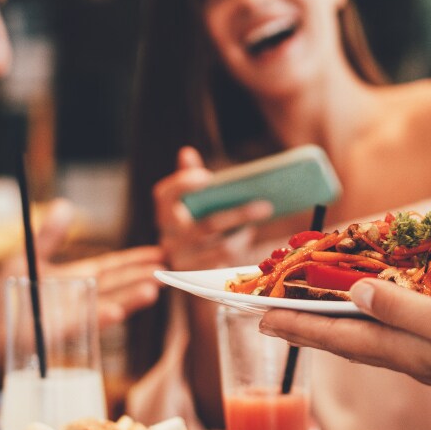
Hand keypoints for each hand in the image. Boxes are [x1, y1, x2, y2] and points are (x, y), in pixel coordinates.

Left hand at [0, 202, 165, 383]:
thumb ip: (49, 237)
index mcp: (78, 279)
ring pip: (109, 306)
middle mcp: (83, 298)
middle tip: (170, 270)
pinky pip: (84, 325)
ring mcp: (75, 317)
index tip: (160, 254)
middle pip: (119, 286)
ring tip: (153, 290)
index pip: (113, 268)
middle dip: (143, 277)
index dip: (135, 261)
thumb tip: (65, 205)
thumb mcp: (28, 260)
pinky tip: (117, 312)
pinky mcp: (61, 334)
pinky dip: (101, 318)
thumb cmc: (10, 299)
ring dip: (130, 299)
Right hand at [153, 147, 271, 270]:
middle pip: (206, 225)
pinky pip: (227, 263)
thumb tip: (186, 152)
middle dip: (239, 214)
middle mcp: (169, 238)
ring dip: (245, 232)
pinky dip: (240, 248)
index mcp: (165, 214)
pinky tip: (248, 235)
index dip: (182, 184)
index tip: (207, 177)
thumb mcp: (191, 202)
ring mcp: (183, 261)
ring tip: (261, 218)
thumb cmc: (194, 224)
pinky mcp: (199, 277)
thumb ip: (188, 178)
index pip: (164, 195)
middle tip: (266, 205)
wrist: (189, 266)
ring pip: (221, 246)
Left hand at [257, 279, 430, 406]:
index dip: (296, 326)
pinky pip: (401, 327)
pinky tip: (378, 302)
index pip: (339, 338)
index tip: (254, 317)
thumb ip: (404, 309)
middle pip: (348, 337)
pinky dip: (376, 312)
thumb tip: (350, 294)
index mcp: (409, 354)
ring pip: (372, 333)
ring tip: (309, 303)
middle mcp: (413, 357)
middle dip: (307, 322)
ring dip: (337, 317)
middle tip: (269, 308)